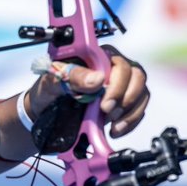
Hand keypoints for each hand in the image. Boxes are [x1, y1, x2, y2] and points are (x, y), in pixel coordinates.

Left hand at [27, 46, 149, 137]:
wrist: (45, 108)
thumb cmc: (49, 88)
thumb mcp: (53, 80)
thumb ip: (73, 76)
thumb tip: (98, 79)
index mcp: (98, 56)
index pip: (120, 64)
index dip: (117, 85)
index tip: (104, 105)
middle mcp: (113, 67)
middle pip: (137, 76)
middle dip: (125, 99)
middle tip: (108, 114)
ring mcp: (121, 84)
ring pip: (142, 92)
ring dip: (130, 112)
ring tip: (113, 125)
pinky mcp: (123, 101)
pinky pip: (138, 109)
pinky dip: (131, 121)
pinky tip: (116, 130)